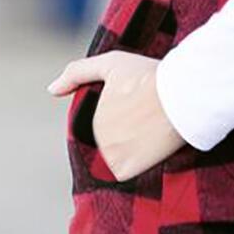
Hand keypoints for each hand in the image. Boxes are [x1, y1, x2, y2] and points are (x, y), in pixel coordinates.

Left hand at [48, 50, 186, 181]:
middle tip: (154, 112)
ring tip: (156, 125)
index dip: (131, 112)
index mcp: (94, 114)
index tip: (145, 100)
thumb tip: (51, 90)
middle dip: (134, 128)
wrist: (182, 95)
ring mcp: (109, 154)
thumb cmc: (149, 76)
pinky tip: (153, 144)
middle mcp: (97, 137)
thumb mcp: (112, 63)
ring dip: (138, 145)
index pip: (111, 121)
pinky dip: (141, 161)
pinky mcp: (125, 169)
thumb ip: (78, 73)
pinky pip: (129, 170)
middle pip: (118, 138)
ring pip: (123, 154)